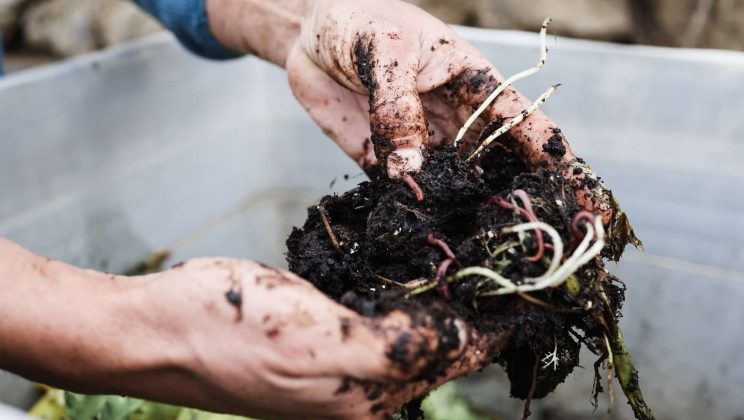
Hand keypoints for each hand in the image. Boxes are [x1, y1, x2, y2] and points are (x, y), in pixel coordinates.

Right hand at [0, 239, 503, 418]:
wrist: (157, 328)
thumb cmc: (228, 337)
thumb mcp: (320, 348)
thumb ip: (397, 349)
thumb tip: (462, 337)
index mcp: (368, 402)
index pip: (453, 359)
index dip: (493, 323)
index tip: (530, 284)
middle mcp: (361, 389)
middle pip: (437, 344)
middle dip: (471, 303)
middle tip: (504, 253)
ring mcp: (338, 361)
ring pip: (409, 324)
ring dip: (438, 290)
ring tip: (471, 249)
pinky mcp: (318, 333)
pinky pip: (374, 307)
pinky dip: (398, 282)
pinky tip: (410, 254)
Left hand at [208, 0, 612, 221]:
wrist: (310, 31)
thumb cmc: (360, 19)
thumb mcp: (386, 52)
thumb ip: (398, 109)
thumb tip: (412, 173)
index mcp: (475, 86)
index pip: (527, 130)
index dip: (561, 167)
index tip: (586, 207)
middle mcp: (455, 122)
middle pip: (499, 171)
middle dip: (521, 205)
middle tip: (544, 250)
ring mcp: (420, 145)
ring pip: (454, 190)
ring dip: (467, 220)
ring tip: (487, 259)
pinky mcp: (383, 161)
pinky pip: (403, 194)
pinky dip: (412, 218)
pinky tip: (422, 244)